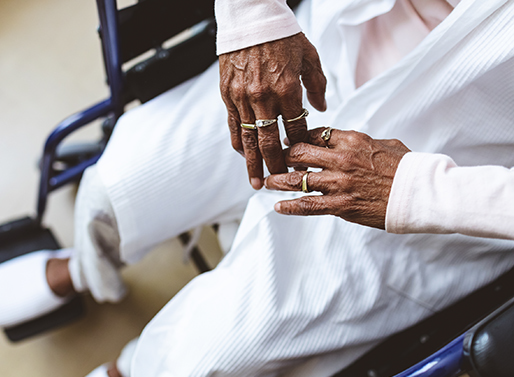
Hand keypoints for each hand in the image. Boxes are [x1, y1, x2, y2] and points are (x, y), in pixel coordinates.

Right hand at [219, 33, 326, 189]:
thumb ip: (316, 84)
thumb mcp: (309, 56)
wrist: (251, 19)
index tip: (303, 162)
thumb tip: (321, 109)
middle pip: (270, 142)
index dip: (300, 148)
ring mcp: (243, 98)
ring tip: (256, 182)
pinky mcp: (228, 94)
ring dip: (253, 164)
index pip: (295, 129)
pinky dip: (239, 143)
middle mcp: (264, 97)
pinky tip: (243, 155)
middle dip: (275, 166)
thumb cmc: (283, 35)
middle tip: (279, 183)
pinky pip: (233, 125)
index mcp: (287, 89)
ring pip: (249, 139)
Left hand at [264, 128, 409, 228]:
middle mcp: (342, 158)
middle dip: (283, 156)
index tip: (290, 142)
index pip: (315, 133)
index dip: (299, 138)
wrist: (421, 193)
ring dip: (278, 180)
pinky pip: (307, 205)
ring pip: (297, 179)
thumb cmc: (408, 168)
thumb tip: (346, 141)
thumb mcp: (385, 143)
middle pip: (298, 152)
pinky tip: (278, 207)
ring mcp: (339, 183)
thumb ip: (361, 141)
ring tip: (267, 182)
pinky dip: (289, 206)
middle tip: (274, 160)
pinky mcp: (341, 206)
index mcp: (353, 139)